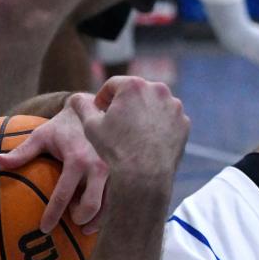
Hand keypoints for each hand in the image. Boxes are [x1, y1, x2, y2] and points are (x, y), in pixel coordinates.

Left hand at [0, 100, 108, 234]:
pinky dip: (108, 211)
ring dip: (96, 220)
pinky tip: (98, 217)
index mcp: (77, 160)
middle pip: (90, 206)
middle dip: (79, 219)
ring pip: (108, 206)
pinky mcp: (124, 173)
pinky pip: (118, 199)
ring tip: (85, 227)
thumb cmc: (63, 127)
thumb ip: (22, 152)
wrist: (95, 110)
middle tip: (70, 222)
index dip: (52, 215)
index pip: (62, 196)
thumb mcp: (41, 136)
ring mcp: (115, 171)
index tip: (44, 229)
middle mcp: (99, 166)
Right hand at [69, 76, 189, 189]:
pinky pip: (167, 120)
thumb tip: (75, 97)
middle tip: (115, 123)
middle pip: (136, 92)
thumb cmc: (116, 149)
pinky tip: (147, 142)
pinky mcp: (183, 123)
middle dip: (125, 104)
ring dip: (142, 114)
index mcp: (134, 86)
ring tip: (132, 134)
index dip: (103, 98)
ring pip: (153, 105)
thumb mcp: (91, 127)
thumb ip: (83, 107)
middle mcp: (158, 89)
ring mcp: (174, 106)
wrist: (145, 174)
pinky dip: (158, 126)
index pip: (113, 84)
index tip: (99, 111)